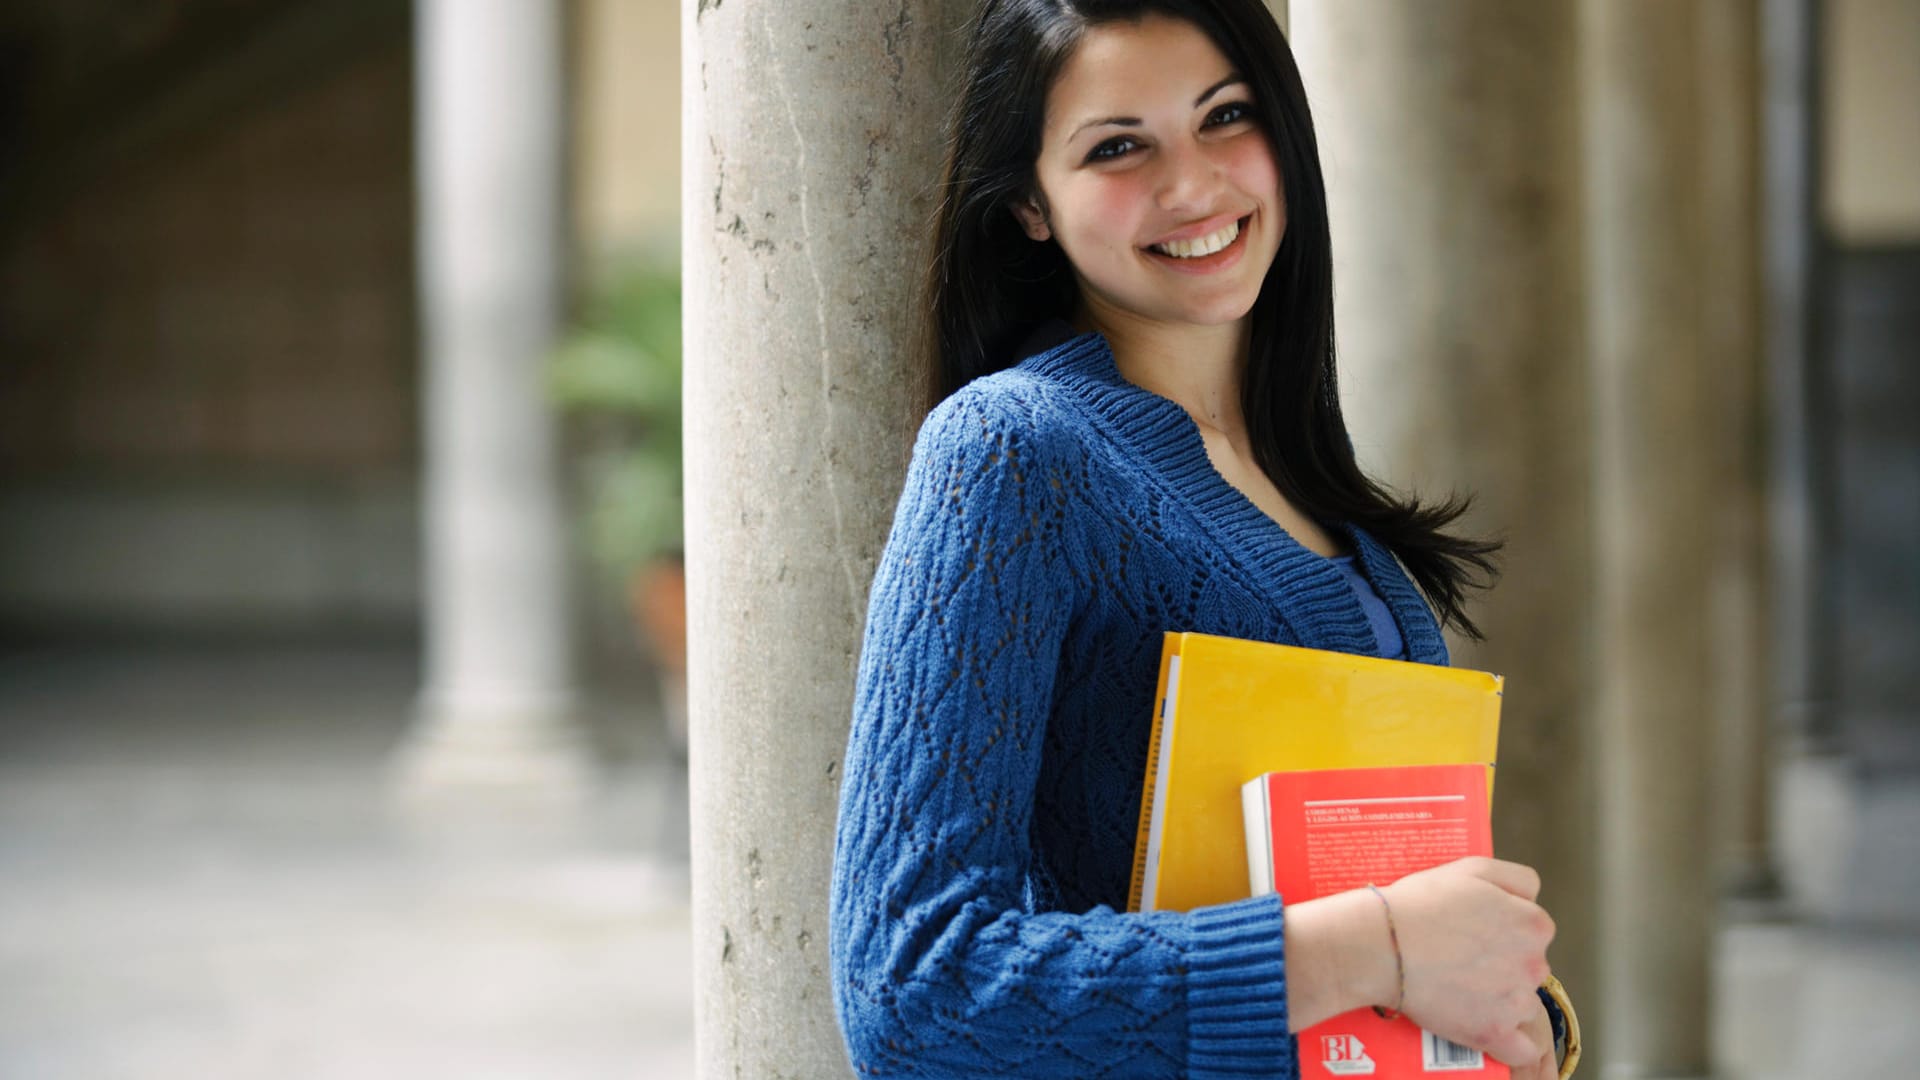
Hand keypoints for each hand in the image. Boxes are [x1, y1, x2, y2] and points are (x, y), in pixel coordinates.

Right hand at [1378, 856, 1555, 1068]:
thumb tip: (1533, 897)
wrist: (1382, 944)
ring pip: (1523, 1006)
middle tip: (1461, 960)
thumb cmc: (1420, 904)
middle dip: (1504, 966)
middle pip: (1529, 969)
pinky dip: (1510, 1045)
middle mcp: (1535, 963)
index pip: (1533, 932)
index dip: (1503, 931)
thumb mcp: (1473, 868)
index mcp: (1534, 924)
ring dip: (1501, 1002)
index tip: (1475, 934)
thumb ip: (1517, 878)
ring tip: (1459, 991)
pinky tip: (1490, 1031)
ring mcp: (1516, 1001)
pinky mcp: (1494, 1032)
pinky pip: (1521, 1050)